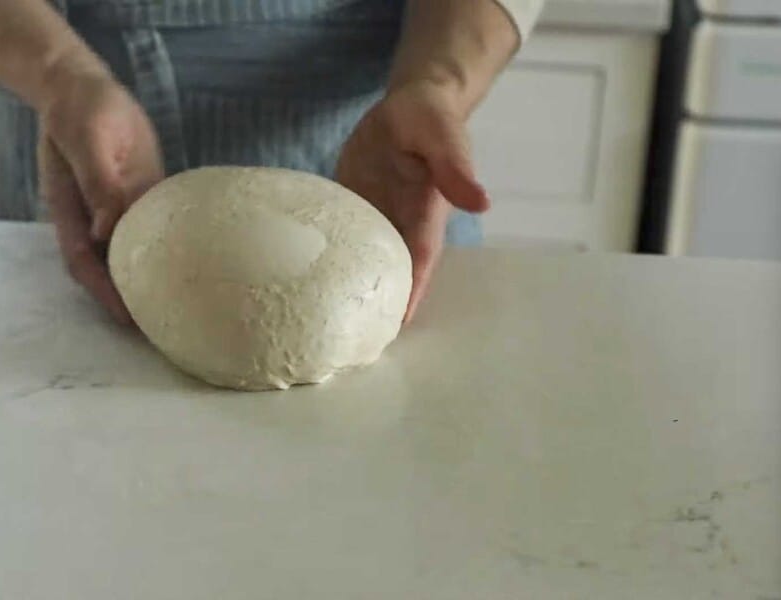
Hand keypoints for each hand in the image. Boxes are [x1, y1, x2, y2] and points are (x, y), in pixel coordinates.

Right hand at [37, 72, 163, 323]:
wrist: (83, 86)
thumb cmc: (83, 110)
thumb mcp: (89, 140)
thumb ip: (98, 183)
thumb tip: (106, 230)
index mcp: (73, 212)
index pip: (86, 263)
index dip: (104, 294)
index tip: (127, 320)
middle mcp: (94, 218)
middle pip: (108, 268)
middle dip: (128, 299)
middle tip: (162, 327)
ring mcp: (116, 207)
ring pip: (132, 253)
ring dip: (149, 279)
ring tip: (179, 306)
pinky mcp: (139, 193)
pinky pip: (154, 227)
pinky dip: (169, 247)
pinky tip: (194, 261)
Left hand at [336, 81, 488, 322]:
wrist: (407, 105)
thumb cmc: (429, 117)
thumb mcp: (442, 133)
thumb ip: (454, 166)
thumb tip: (482, 202)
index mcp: (424, 215)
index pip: (416, 263)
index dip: (406, 295)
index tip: (393, 329)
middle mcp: (399, 225)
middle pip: (389, 274)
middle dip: (376, 306)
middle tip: (352, 343)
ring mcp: (373, 218)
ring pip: (360, 262)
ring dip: (347, 289)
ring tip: (324, 323)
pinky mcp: (349, 207)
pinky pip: (336, 238)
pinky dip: (322, 259)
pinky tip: (298, 279)